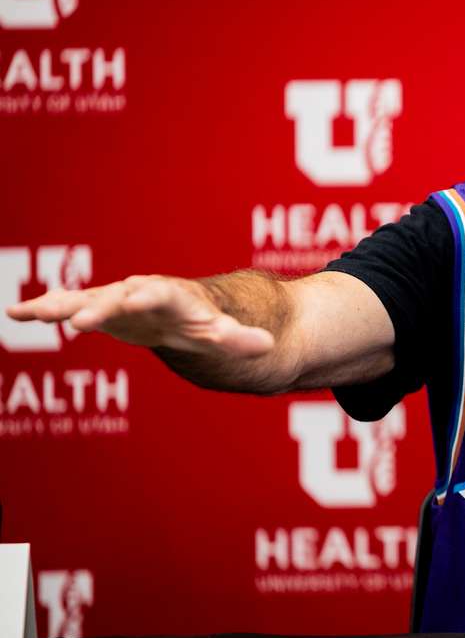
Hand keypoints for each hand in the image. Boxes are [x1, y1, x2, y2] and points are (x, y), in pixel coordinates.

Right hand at [4, 275, 274, 356]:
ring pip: (87, 298)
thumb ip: (241, 339)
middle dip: (97, 306)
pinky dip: (45, 309)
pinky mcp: (101, 308)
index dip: (144, 299)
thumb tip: (268, 346)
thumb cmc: (207, 322)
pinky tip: (15, 313)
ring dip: (59, 305)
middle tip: (75, 319)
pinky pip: (70, 306)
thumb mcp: (225, 334)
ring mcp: (118, 299)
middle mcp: (141, 292)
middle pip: (118, 296)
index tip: (130, 304)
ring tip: (28, 312)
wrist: (191, 310)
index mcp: (174, 296)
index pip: (160, 295)